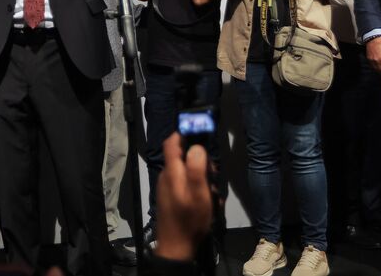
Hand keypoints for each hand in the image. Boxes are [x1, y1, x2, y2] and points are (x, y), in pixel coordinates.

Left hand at [155, 133, 212, 261]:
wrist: (176, 247)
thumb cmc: (189, 219)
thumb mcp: (198, 193)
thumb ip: (197, 168)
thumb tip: (196, 146)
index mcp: (172, 171)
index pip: (172, 141)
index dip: (185, 133)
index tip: (202, 134)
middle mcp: (168, 176)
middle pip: (185, 157)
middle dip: (202, 163)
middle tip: (213, 177)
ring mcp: (170, 187)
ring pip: (189, 172)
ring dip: (204, 180)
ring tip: (213, 196)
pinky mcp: (173, 198)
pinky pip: (188, 186)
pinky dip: (199, 190)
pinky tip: (208, 204)